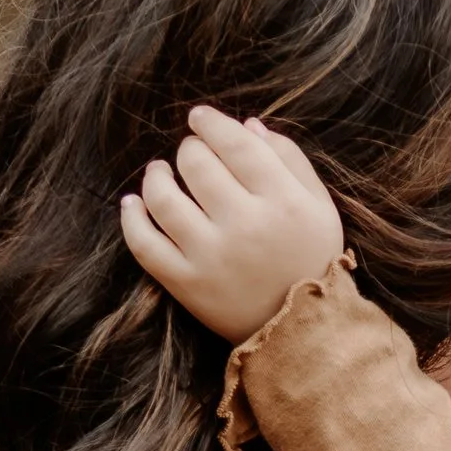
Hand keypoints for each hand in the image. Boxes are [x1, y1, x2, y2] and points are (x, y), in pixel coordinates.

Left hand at [118, 108, 346, 341]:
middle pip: (198, 164)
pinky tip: (132, 203)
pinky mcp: (187, 284)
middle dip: (190, 149)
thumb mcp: (318, 206)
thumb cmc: (310, 259)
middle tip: (191, 154)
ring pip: (164, 198)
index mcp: (284, 203)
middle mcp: (246, 227)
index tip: (199, 118)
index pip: (236, 144)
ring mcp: (212, 257)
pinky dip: (132, 218)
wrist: (299, 332)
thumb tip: (247, 124)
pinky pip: (144, 245)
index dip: (211, 123)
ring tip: (159, 172)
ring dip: (156, 176)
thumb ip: (289, 159)